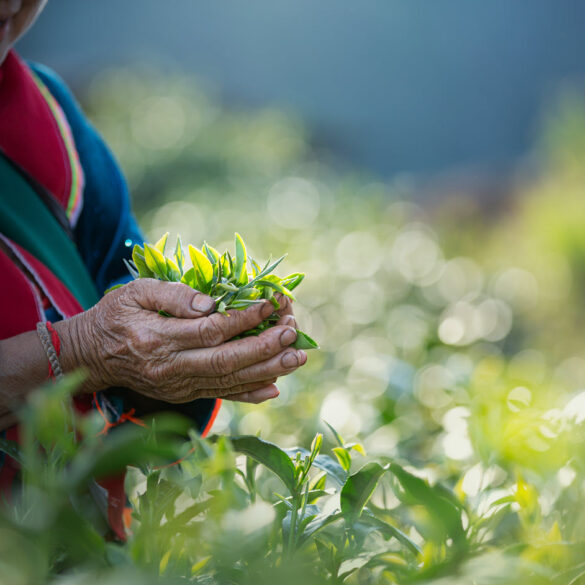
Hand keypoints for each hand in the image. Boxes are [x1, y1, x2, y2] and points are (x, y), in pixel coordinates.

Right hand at [57, 280, 306, 403]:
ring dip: (266, 370)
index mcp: (157, 339)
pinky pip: (220, 395)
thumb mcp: (134, 292)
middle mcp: (170, 368)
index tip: (270, 304)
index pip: (209, 330)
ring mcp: (178, 385)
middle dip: (264, 348)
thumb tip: (211, 304)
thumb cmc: (116, 316)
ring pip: (228, 381)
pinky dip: (248, 393)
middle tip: (293, 333)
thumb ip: (171, 295)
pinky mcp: (183, 393)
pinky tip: (274, 387)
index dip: (243, 319)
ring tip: (296, 358)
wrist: (93, 355)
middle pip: (225, 361)